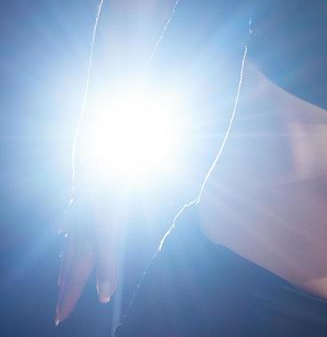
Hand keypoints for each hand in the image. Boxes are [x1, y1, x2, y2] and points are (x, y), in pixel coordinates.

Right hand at [55, 179, 124, 326]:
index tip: (61, 318)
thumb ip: (109, 264)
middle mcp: (78, 235)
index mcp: (86, 244)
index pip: (76, 280)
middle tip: (59, 310)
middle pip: (70, 269)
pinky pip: (71, 225)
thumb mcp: (112, 232)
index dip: (70, 299)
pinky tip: (63, 234)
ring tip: (62, 281)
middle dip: (66, 291)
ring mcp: (78, 219)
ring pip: (70, 249)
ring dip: (66, 267)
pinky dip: (67, 235)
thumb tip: (104, 295)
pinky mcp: (83, 204)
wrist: (101, 162)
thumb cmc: (109, 197)